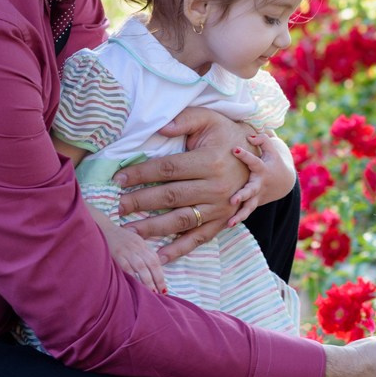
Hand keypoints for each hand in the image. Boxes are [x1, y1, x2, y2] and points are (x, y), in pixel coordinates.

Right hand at [105, 222, 170, 291]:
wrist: (101, 227)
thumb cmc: (116, 238)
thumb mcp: (132, 242)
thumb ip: (141, 254)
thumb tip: (150, 271)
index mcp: (141, 244)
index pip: (155, 260)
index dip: (160, 274)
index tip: (164, 287)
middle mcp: (137, 247)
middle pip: (151, 264)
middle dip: (158, 279)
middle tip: (161, 293)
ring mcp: (126, 250)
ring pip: (141, 266)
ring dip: (147, 280)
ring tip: (151, 292)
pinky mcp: (116, 254)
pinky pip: (126, 267)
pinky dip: (132, 276)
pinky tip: (135, 286)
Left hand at [118, 109, 274, 258]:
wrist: (258, 158)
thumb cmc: (226, 135)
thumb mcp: (209, 119)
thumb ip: (184, 120)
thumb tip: (159, 128)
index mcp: (210, 161)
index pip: (168, 169)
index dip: (141, 174)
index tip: (119, 179)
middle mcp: (216, 187)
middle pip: (170, 197)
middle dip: (140, 202)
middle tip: (117, 206)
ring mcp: (221, 208)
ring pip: (181, 220)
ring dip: (153, 228)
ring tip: (129, 231)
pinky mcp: (223, 221)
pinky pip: (199, 238)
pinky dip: (179, 249)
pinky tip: (159, 257)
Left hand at [224, 142, 267, 224]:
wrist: (285, 181)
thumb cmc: (273, 160)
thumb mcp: (272, 148)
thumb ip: (262, 140)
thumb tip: (249, 137)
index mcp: (263, 169)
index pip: (254, 161)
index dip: (246, 156)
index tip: (235, 150)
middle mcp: (260, 184)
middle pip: (251, 190)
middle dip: (243, 195)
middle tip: (234, 200)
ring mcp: (257, 196)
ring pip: (249, 207)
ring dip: (240, 215)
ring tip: (230, 222)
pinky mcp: (254, 203)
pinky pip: (245, 213)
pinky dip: (237, 219)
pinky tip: (225, 226)